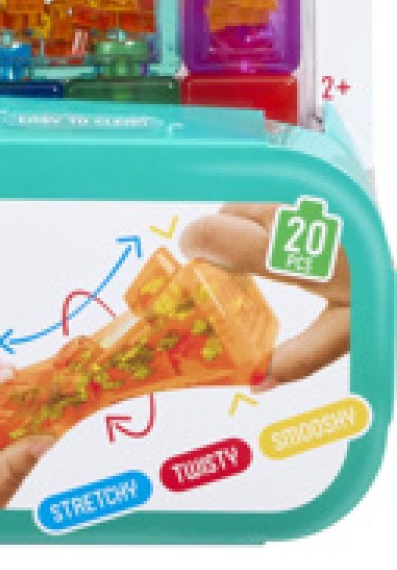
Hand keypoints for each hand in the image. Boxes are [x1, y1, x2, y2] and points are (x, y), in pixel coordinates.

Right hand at [180, 203, 350, 388]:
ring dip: (238, 225)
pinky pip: (267, 195)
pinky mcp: (313, 185)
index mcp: (294, 253)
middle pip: (226, 214)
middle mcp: (293, 214)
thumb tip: (255, 383)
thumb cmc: (380, 292)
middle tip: (221, 270)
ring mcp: (302, 195)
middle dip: (217, 240)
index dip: (196, 245)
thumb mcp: (350, 331)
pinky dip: (260, 215)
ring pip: (246, 202)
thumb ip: (301, 357)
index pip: (220, 235)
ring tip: (251, 256)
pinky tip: (275, 238)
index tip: (190, 264)